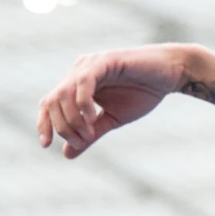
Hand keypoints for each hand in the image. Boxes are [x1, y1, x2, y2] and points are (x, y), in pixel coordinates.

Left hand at [37, 44, 188, 158]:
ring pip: (64, 93)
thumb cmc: (143, 93)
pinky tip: (92, 119)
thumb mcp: (113, 119)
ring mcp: (90, 65)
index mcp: (76, 84)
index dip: (44, 123)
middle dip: (62, 126)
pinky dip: (83, 104)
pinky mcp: (104, 61)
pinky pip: (83, 83)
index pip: (48, 103)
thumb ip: (90, 135)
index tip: (46, 145)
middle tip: (81, 142)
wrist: (170, 74)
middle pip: (52, 100)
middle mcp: (78, 71)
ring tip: (88, 134)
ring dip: (72, 119)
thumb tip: (67, 154)